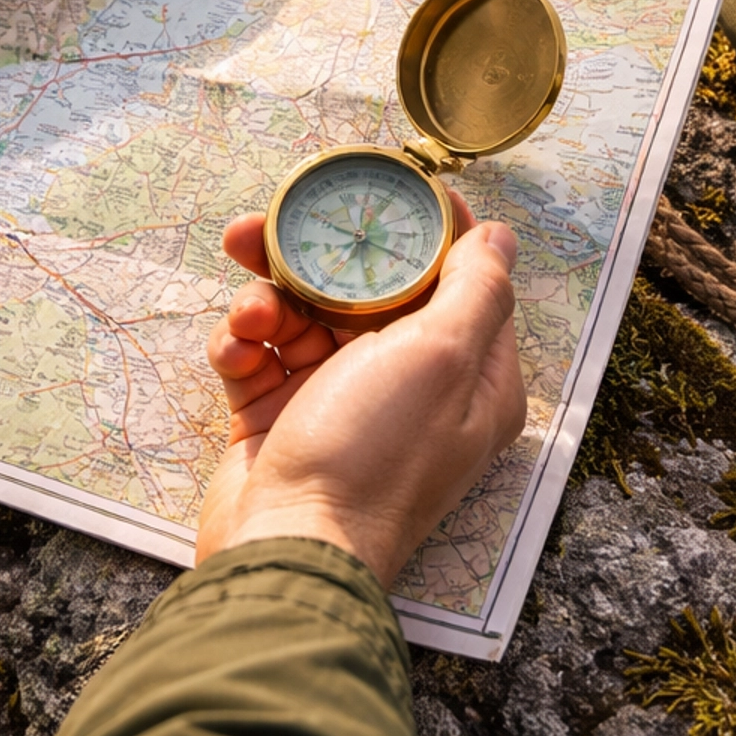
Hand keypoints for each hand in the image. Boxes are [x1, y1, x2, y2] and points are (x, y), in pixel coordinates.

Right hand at [196, 194, 526, 586]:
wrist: (285, 550)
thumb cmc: (372, 458)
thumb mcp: (442, 359)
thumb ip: (475, 290)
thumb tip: (499, 236)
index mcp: (469, 376)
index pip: (454, 277)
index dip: (419, 227)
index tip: (382, 185)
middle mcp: (410, 385)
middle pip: (364, 288)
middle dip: (311, 255)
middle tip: (263, 226)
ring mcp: (342, 401)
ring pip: (301, 314)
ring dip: (266, 303)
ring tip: (250, 315)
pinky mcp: (283, 417)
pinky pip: (261, 355)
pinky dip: (242, 346)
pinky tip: (236, 354)